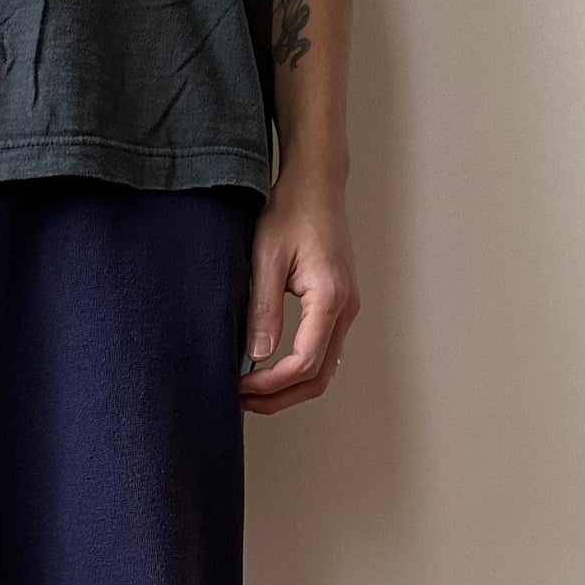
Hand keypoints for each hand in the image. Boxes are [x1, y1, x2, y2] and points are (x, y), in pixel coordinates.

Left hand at [240, 168, 359, 415]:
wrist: (316, 185)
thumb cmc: (292, 212)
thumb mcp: (267, 258)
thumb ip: (263, 309)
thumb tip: (256, 356)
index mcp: (330, 297)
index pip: (304, 363)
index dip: (269, 384)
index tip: (238, 385)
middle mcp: (346, 309)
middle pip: (318, 378)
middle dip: (278, 397)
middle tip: (240, 400)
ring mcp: (346, 311)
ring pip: (324, 372)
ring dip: (288, 390)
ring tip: (250, 391)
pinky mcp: (338, 308)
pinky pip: (323, 354)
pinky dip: (297, 373)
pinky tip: (268, 371)